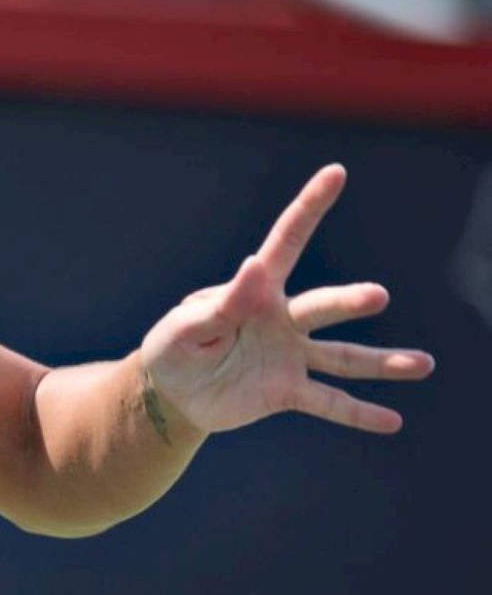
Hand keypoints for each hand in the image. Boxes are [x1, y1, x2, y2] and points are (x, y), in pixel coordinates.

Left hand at [137, 165, 432, 438]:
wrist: (172, 392)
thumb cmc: (174, 346)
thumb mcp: (186, 326)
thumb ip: (222, 304)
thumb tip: (254, 265)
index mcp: (256, 292)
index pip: (286, 243)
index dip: (309, 207)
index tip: (335, 173)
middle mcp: (283, 319)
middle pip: (322, 307)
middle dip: (348, 302)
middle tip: (376, 298)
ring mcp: (290, 355)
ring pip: (343, 357)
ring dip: (382, 363)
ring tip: (422, 365)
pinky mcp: (287, 391)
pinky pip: (328, 402)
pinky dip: (359, 413)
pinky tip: (392, 421)